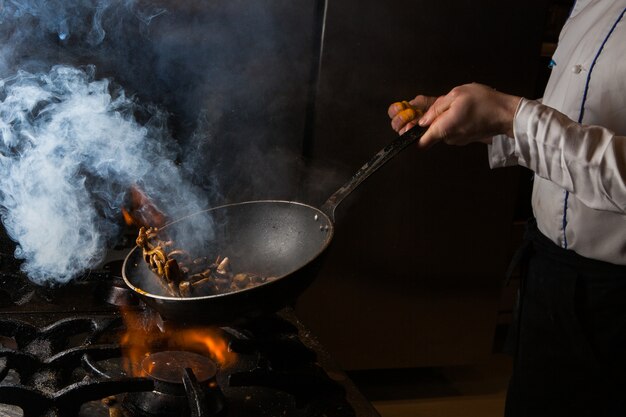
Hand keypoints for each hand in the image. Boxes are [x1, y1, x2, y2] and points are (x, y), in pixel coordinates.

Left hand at [389, 83, 520, 148]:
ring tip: (454, 105)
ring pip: (441, 130)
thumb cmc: (483, 102)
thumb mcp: (456, 95)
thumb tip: (421, 121)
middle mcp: (449, 138)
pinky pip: (452, 130)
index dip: (411, 135)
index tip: (409, 125)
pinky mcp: (465, 138)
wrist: (507, 114)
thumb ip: (436, 108)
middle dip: (428, 121)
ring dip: (442, 119)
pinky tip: (461, 110)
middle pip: (430, 133)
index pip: (420, 143)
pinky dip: (452, 121)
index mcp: (443, 129)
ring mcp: (458, 140)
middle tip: (435, 105)